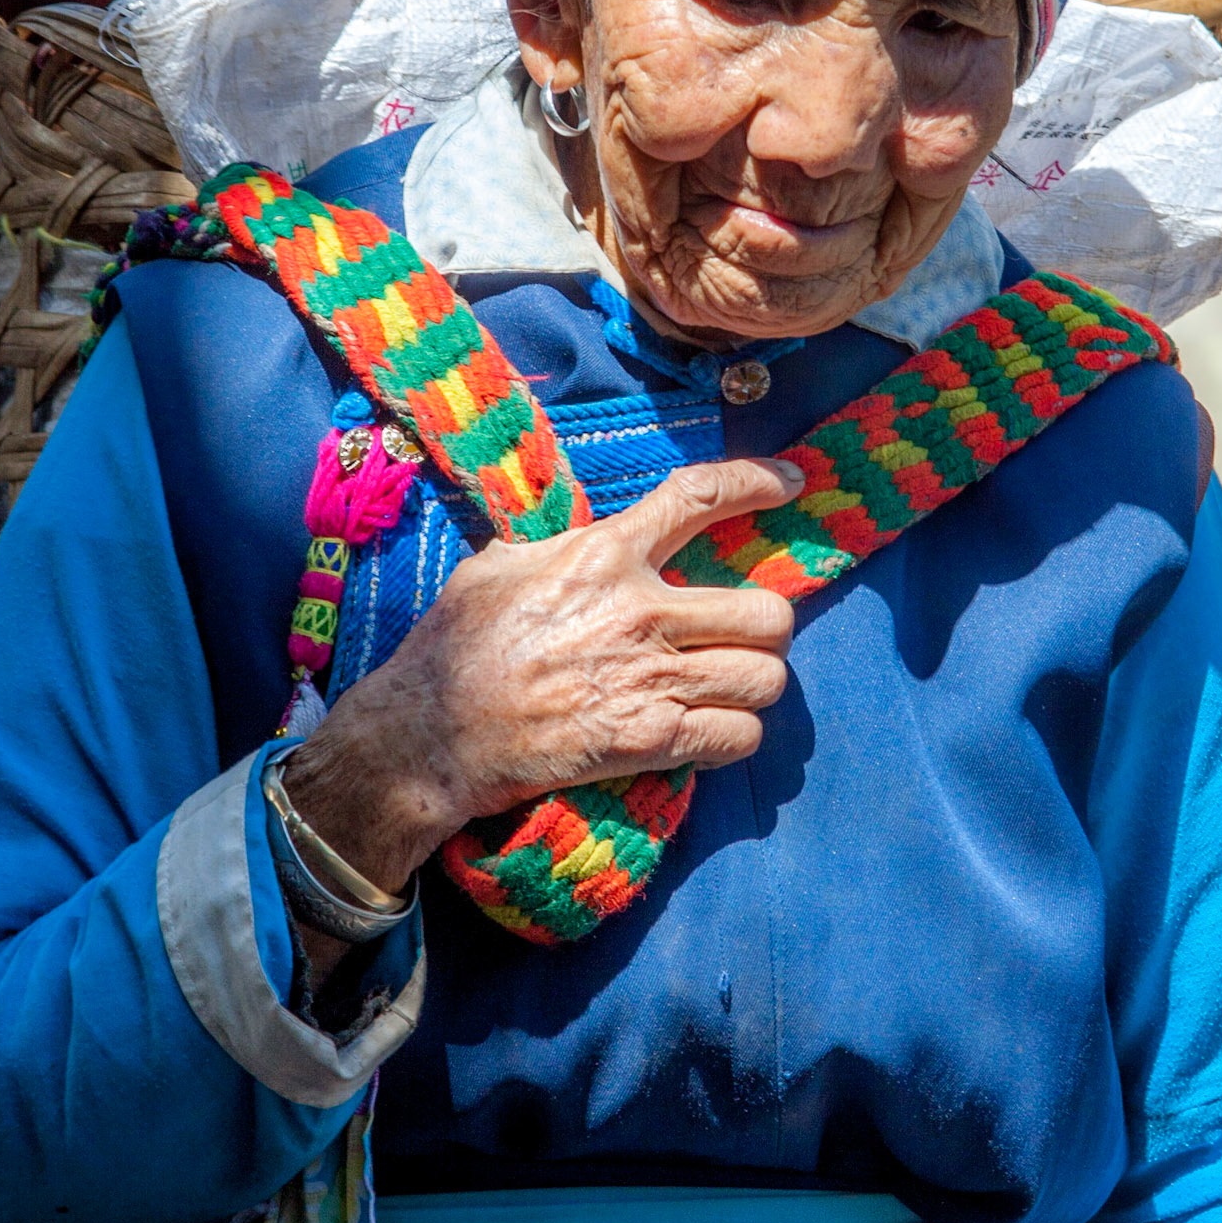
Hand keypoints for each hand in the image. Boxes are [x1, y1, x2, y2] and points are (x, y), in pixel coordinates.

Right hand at [281, 457, 802, 904]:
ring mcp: (650, 678)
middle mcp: (640, 610)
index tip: (792, 482)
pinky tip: (710, 730)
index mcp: (604, 554)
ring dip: (755, 684)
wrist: (429, 734)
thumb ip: (558, 543)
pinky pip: (740, 736)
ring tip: (730, 686)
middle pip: (768, 612)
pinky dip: (734, 736)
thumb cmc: (455, 644)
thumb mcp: (498, 564)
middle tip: (744, 635)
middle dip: (766, 626)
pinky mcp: (648, 741)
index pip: (699, 496)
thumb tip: (583, 529)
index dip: (757, 481)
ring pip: (766, 678)